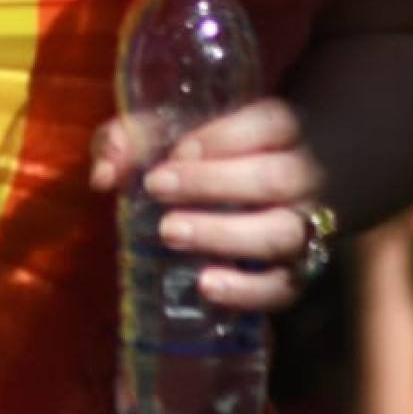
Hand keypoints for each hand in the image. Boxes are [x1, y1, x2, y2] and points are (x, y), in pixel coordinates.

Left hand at [91, 98, 328, 313]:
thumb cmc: (205, 158)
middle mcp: (304, 178)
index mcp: (281, 132)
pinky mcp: (299, 274)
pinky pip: (284, 287)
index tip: (177, 151)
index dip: (224, 136)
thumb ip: (133, 140)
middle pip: (276, 178)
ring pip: (282, 232)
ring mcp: (307, 228)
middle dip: (213, 183)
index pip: (270, 123)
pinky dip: (247, 290)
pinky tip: (206, 284)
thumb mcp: (170, 136)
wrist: (249, 203)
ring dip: (224, 234)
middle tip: (157, 187)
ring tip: (170, 231)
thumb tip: (105, 173)